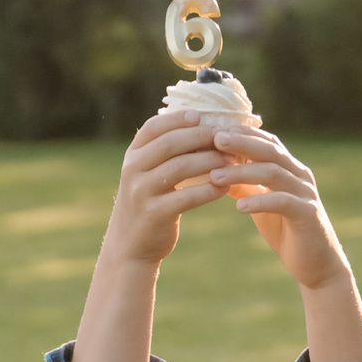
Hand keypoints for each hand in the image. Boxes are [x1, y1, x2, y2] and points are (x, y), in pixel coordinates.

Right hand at [99, 111, 235, 269]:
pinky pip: (187, 197)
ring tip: (232, 160)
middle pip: (169, 144)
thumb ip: (163, 153)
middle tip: (225, 136)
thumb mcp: (146, 175)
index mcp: (132, 156)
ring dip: (209, 161)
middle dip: (199, 136)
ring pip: (180, 168)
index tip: (200, 116)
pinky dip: (209, 190)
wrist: (130, 245)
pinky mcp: (154, 214)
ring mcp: (141, 193)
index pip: (153, 128)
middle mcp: (133, 171)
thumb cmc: (148, 203)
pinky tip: (225, 187)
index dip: (177, 118)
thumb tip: (201, 125)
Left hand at [209, 126, 351, 292]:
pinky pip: (282, 202)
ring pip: (273, 173)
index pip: (267, 142)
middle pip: (270, 150)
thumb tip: (216, 173)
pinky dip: (260, 201)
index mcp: (290, 169)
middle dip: (241, 143)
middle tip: (215, 139)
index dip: (242, 134)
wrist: (316, 264)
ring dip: (242, 173)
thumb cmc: (287, 231)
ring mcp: (305, 193)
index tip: (214, 131)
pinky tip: (239, 206)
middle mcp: (299, 176)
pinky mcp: (308, 214)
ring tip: (215, 176)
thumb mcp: (261, 206)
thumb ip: (245, 187)